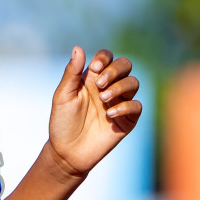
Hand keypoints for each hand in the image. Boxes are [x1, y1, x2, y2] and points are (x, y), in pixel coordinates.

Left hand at [45, 46, 141, 178]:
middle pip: (125, 65)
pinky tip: (109, 114)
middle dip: (115, 70)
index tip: (93, 69)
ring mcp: (119, 102)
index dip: (104, 58)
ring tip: (103, 99)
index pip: (107, 57)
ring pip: (134, 82)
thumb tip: (78, 48)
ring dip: (120, 86)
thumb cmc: (62, 122)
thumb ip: (71, 72)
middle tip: (100, 84)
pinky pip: (136, 106)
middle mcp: (109, 87)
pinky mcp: (127, 120)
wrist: (67, 152)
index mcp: (93, 78)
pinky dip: (125, 106)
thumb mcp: (63, 95)